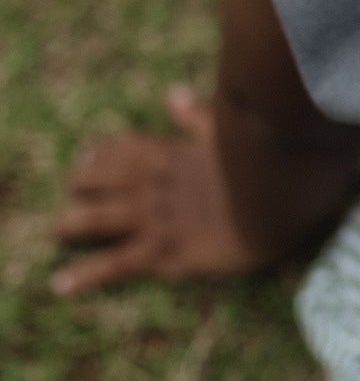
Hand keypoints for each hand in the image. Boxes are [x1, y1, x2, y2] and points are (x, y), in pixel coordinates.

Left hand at [52, 88, 267, 294]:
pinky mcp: (164, 249)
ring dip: (72, 224)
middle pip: (99, 181)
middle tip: (73, 195)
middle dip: (80, 187)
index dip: (99, 155)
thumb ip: (197, 116)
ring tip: (58, 232)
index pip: (121, 149)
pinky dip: (86, 275)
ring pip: (97, 218)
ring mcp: (155, 217)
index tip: (86, 158)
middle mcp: (153, 183)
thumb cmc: (262, 164)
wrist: (280, 202)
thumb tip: (173, 95)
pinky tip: (63, 284)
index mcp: (170, 152)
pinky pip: (116, 263)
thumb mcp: (228, 132)